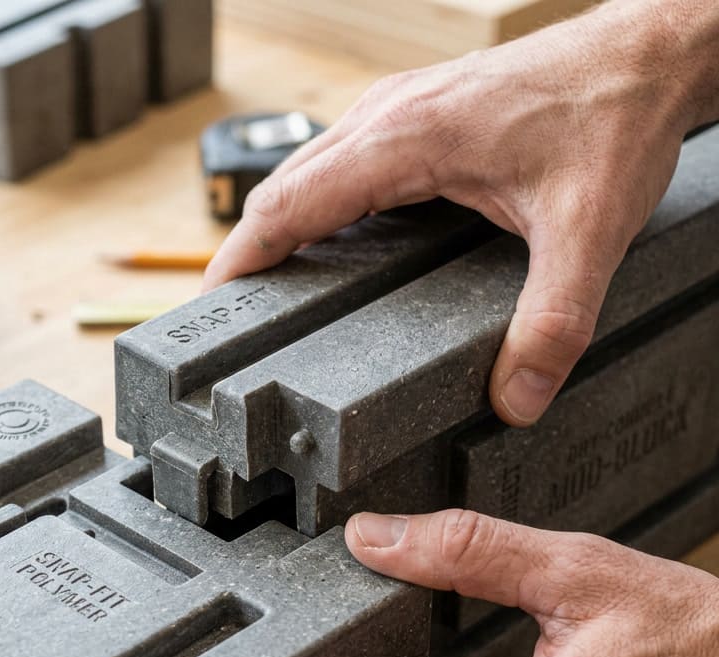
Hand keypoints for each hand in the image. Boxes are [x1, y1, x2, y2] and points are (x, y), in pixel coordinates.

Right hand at [203, 0, 718, 426]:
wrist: (650, 52)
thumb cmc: (613, 116)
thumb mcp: (588, 230)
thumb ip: (551, 322)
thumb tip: (514, 399)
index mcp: (403, 141)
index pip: (286, 205)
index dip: (240, 261)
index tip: (210, 311)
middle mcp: (385, 119)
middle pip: (281, 192)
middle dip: (248, 255)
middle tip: (233, 323)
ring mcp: (395, 112)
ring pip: (307, 175)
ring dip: (278, 230)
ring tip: (268, 296)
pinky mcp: (413, 117)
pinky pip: (339, 166)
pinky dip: (316, 209)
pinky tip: (330, 250)